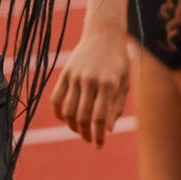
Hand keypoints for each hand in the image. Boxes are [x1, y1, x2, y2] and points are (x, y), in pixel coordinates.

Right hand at [50, 25, 130, 147]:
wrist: (104, 33)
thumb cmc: (118, 60)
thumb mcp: (125, 82)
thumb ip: (117, 107)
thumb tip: (108, 130)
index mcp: (108, 84)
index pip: (99, 118)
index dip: (98, 136)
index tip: (98, 146)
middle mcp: (90, 80)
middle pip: (82, 117)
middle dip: (85, 134)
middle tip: (90, 140)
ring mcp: (75, 76)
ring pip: (68, 110)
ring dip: (73, 126)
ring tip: (80, 130)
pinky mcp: (65, 73)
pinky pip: (56, 98)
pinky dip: (59, 112)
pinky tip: (66, 118)